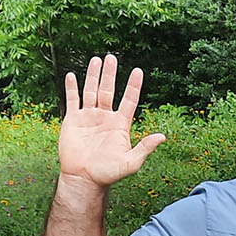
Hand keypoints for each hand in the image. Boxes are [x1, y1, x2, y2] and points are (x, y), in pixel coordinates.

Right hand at [59, 54, 165, 186]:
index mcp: (120, 124)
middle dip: (110, 74)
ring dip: (93, 75)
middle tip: (112, 57)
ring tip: (96, 59)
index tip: (139, 71)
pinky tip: (72, 75)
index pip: (129, 100)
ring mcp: (88, 117)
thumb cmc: (108, 173)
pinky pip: (72, 100)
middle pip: (108, 90)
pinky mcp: (73, 120)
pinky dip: (72, 88)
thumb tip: (163, 136)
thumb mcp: (131, 162)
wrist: (84, 179)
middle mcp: (105, 117)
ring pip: (91, 90)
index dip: (134, 85)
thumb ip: (145, 148)